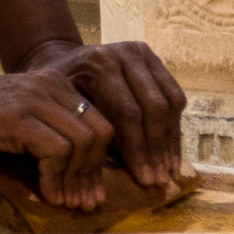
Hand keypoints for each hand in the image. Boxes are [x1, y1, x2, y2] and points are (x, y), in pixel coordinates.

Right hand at [0, 65, 115, 202]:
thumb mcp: (21, 123)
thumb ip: (53, 134)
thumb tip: (89, 175)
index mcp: (53, 82)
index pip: (101, 120)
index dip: (99, 162)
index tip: (89, 192)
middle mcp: (47, 83)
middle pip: (100, 132)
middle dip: (94, 173)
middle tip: (83, 202)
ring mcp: (32, 98)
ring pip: (83, 141)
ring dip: (77, 179)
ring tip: (64, 201)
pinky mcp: (16, 117)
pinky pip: (57, 151)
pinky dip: (57, 178)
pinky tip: (46, 194)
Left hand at [18, 38, 186, 193]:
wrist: (63, 60)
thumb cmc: (58, 92)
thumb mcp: (65, 109)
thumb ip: (90, 133)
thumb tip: (111, 177)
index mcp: (99, 65)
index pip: (127, 113)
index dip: (138, 150)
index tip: (144, 180)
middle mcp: (124, 53)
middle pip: (152, 107)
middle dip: (157, 149)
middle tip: (159, 180)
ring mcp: (142, 53)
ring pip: (169, 102)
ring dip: (171, 140)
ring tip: (169, 170)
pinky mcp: (154, 58)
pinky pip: (174, 94)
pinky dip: (174, 125)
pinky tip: (171, 150)